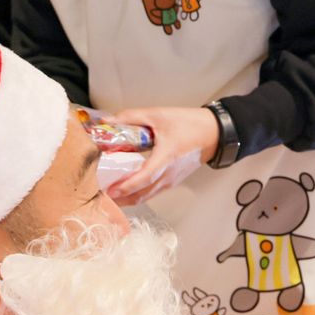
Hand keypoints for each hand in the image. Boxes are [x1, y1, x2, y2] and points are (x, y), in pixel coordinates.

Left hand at [105, 107, 219, 204]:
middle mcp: (168, 174)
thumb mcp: (158, 115)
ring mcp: (171, 180)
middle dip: (121, 199)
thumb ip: (131, 117)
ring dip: (128, 199)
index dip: (126, 186)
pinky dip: (138, 195)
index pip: (143, 178)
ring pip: (146, 196)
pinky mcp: (172, 180)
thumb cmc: (189, 125)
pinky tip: (127, 190)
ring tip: (110, 196)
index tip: (110, 191)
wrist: (213, 134)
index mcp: (165, 158)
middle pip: (142, 195)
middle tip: (102, 196)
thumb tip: (109, 121)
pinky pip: (152, 192)